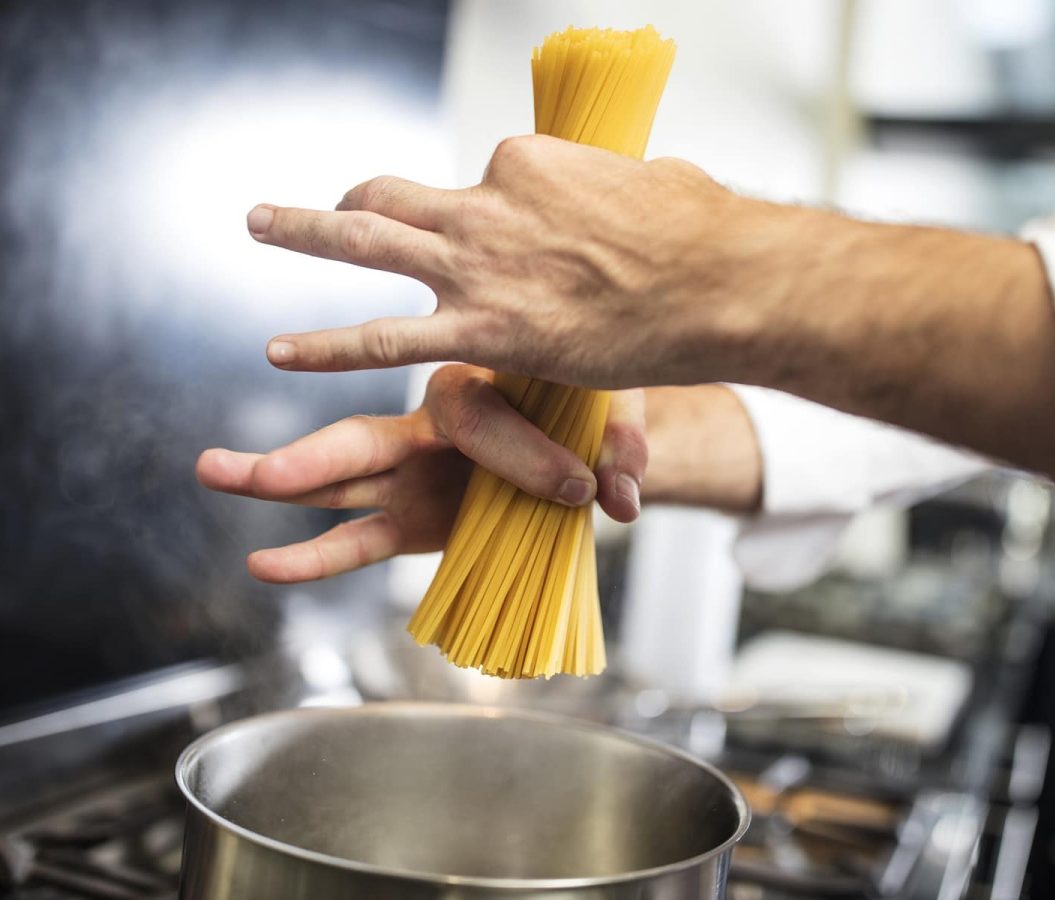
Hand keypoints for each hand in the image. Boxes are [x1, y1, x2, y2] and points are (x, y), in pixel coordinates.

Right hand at [196, 365, 646, 582]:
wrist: (581, 424)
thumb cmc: (588, 404)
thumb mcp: (613, 410)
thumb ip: (621, 448)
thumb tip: (625, 498)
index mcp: (477, 378)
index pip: (475, 418)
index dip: (522, 456)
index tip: (579, 486)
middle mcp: (428, 422)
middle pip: (361, 438)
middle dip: (306, 458)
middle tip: (236, 466)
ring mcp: (413, 471)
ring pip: (338, 479)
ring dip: (279, 484)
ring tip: (213, 476)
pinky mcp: (414, 515)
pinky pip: (359, 537)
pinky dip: (316, 555)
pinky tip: (264, 564)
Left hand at [246, 136, 791, 388]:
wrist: (716, 280)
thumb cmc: (700, 234)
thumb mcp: (650, 188)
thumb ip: (612, 193)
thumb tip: (626, 194)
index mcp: (527, 166)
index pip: (476, 186)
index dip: (482, 220)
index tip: (501, 251)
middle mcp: (487, 203)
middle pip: (396, 195)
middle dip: (350, 200)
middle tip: (317, 205)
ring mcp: (477, 262)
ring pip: (365, 241)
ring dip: (303, 231)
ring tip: (257, 223)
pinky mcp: (483, 327)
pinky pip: (384, 338)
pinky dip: (327, 346)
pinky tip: (282, 353)